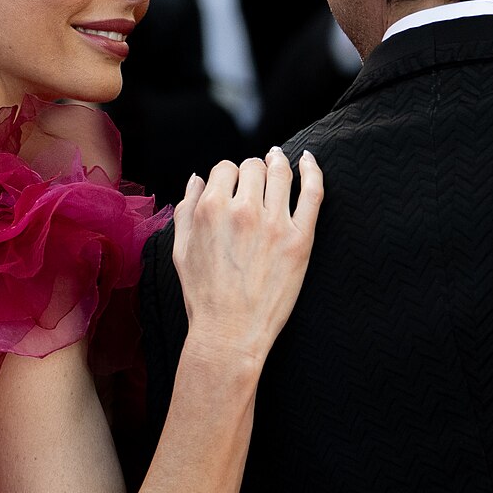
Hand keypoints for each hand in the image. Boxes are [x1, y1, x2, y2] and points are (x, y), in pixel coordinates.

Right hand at [172, 148, 322, 371]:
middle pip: (253, 166)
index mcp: (210, 209)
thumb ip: (185, 209)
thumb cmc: (203, 296)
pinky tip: (309, 159)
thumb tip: (196, 177)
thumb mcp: (180, 250)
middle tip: (255, 183)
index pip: (225, 168)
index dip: (228, 176)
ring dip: (278, 163)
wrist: (230, 333)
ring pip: (280, 172)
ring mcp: (275, 223)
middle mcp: (242, 210)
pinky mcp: (300, 238)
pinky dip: (313, 169)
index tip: (233, 187)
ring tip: (279, 160)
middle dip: (252, 170)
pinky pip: (312, 191)